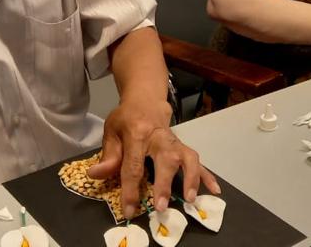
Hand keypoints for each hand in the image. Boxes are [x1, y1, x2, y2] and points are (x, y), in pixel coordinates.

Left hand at [87, 97, 219, 218]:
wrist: (146, 101)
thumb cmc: (127, 119)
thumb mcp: (112, 131)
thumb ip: (108, 155)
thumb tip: (96, 175)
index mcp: (137, 134)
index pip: (134, 165)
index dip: (131, 189)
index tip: (130, 209)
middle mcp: (160, 138)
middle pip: (165, 160)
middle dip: (164, 184)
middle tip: (161, 205)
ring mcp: (175, 142)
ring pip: (187, 158)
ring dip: (190, 179)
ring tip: (190, 199)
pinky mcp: (184, 147)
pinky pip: (198, 161)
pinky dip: (207, 176)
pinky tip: (215, 190)